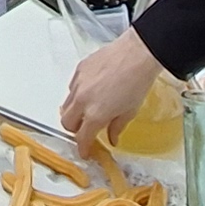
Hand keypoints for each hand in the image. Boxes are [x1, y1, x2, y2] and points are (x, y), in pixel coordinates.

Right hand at [60, 28, 167, 143]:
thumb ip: (116, 128)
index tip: (86, 152)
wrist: (137, 54)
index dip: (83, 148)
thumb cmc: (137, 82)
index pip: (82, 138)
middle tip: (86, 131)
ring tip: (88, 110)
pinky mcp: (79, 70)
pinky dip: (77, 95)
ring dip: (74, 112)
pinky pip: (72, 88)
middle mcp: (82, 100)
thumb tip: (112, 138)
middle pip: (67, 123)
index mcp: (95, 115)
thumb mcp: (130, 111)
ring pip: (66, 105)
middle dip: (75, 130)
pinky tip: (91, 92)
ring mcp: (78, 84)